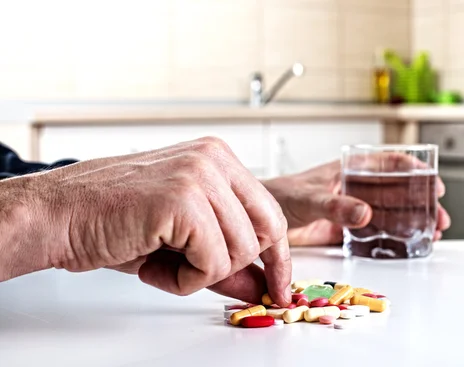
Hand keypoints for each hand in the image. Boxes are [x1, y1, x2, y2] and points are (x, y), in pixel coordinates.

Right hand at [0, 138, 290, 305]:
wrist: (56, 214)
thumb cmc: (112, 220)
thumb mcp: (181, 238)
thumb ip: (225, 258)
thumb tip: (261, 285)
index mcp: (217, 158)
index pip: (270, 212)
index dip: (278, 256)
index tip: (278, 285)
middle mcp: (214, 159)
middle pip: (267, 232)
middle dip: (239, 267)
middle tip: (199, 275)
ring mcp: (200, 176)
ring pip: (241, 252)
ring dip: (201, 274)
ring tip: (162, 261)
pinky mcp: (182, 200)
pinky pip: (213, 263)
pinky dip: (184, 280)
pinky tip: (152, 263)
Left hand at [263, 160, 450, 245]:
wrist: (260, 219)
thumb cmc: (279, 195)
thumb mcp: (309, 198)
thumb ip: (336, 206)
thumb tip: (367, 213)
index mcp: (348, 169)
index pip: (388, 163)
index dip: (414, 171)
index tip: (434, 184)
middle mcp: (353, 187)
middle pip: (396, 190)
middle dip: (420, 202)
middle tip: (440, 218)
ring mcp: (350, 208)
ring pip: (389, 212)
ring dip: (411, 221)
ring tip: (433, 234)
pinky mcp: (344, 229)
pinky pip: (374, 232)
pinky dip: (391, 237)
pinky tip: (407, 245)